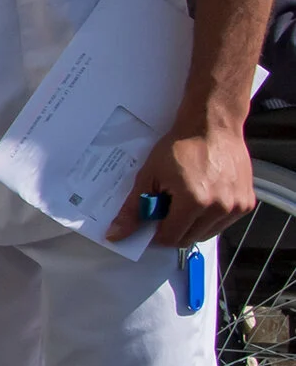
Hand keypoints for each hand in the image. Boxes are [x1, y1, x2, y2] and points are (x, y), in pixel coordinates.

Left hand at [108, 121, 254, 246]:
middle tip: (167, 208)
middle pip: (189, 239)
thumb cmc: (180, 147)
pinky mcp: (247, 203)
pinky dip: (210, 218)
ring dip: (192, 225)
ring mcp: (237, 207)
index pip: (170, 238)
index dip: (156, 233)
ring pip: (207, 234)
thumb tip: (117, 234)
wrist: (212, 126)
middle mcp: (219, 208)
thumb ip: (133, 208)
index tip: (151, 221)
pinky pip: (223, 223)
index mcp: (193, 202)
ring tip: (185, 199)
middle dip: (173, 229)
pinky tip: (203, 197)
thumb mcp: (149, 175)